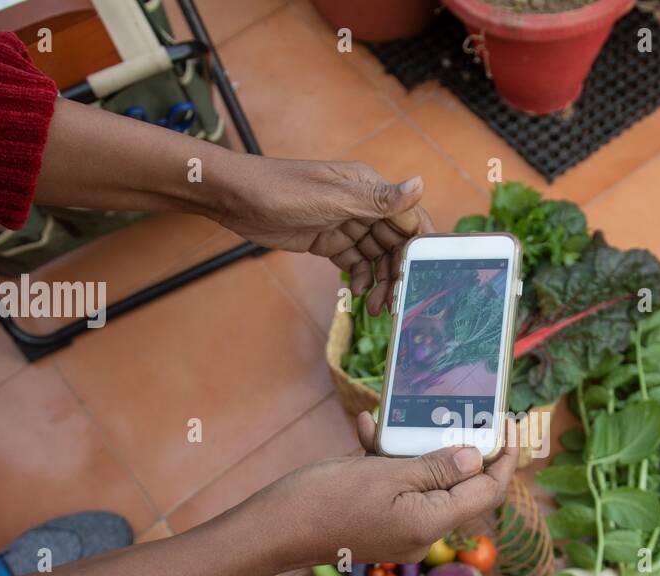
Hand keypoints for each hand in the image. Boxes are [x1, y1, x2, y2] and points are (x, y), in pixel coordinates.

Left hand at [217, 157, 433, 313]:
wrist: (235, 198)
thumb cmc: (281, 189)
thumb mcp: (332, 197)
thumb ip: (377, 199)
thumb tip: (420, 184)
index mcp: (369, 187)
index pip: (409, 218)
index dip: (419, 247)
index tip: (423, 276)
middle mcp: (362, 204)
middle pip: (395, 242)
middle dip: (398, 272)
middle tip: (396, 302)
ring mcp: (346, 223)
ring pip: (376, 256)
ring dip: (380, 281)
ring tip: (377, 307)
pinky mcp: (329, 240)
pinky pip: (355, 261)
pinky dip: (360, 277)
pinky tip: (356, 292)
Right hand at [248, 412, 518, 566]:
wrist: (270, 530)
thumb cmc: (323, 502)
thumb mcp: (383, 475)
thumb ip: (433, 468)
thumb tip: (476, 460)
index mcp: (429, 524)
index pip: (486, 493)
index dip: (504, 460)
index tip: (509, 426)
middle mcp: (419, 532)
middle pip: (458, 486)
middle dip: (459, 447)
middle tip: (463, 411)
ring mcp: (397, 528)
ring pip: (423, 481)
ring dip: (414, 446)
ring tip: (401, 415)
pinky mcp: (375, 519)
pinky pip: (394, 486)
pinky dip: (385, 457)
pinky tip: (364, 427)